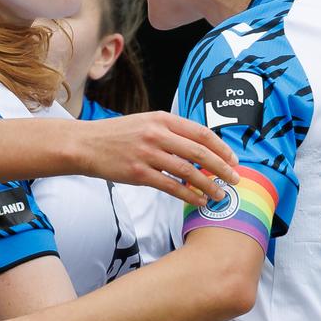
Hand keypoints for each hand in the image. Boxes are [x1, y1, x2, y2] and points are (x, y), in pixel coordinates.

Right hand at [79, 111, 238, 206]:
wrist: (85, 144)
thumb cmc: (117, 135)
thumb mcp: (146, 122)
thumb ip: (171, 131)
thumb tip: (200, 148)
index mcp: (162, 119)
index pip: (201, 133)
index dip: (221, 148)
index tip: (233, 160)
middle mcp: (157, 134)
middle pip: (199, 153)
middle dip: (222, 168)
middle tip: (235, 180)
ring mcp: (147, 154)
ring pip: (187, 172)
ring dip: (208, 185)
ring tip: (220, 195)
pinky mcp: (138, 173)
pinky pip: (170, 187)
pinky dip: (188, 195)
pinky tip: (198, 201)